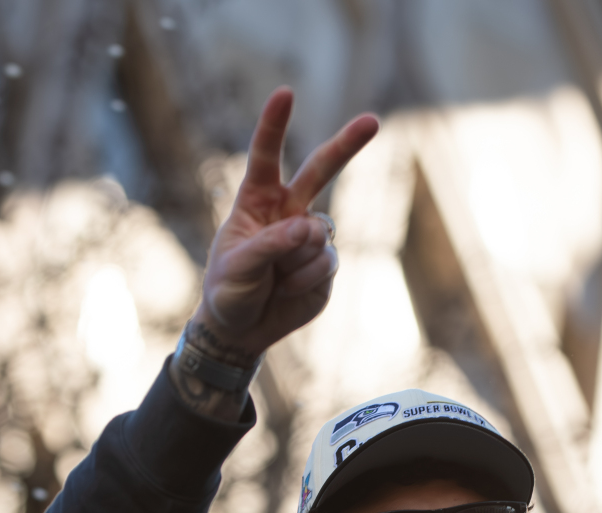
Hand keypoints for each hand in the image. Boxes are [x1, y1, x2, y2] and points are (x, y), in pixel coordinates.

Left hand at [194, 89, 378, 357]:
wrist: (243, 329)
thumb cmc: (229, 290)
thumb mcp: (237, 265)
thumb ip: (271, 243)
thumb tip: (311, 229)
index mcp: (257, 201)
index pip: (267, 157)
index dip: (275, 126)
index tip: (286, 94)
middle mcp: (288, 211)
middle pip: (321, 171)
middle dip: (347, 145)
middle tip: (373, 121)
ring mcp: (310, 238)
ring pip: (321, 234)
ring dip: (298, 260)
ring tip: (275, 281)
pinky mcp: (325, 266)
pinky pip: (327, 263)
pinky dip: (307, 280)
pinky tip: (288, 291)